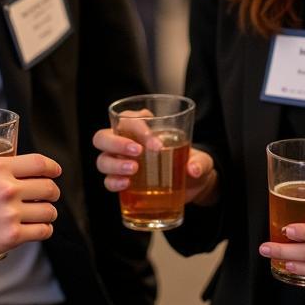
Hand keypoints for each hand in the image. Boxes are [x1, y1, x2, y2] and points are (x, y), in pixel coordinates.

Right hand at [0, 154, 60, 268]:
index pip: (39, 163)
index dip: (53, 167)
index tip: (56, 172)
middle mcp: (7, 187)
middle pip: (48, 187)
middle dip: (53, 193)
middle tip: (49, 197)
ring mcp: (11, 212)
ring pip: (49, 211)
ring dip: (49, 214)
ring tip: (44, 216)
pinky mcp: (12, 236)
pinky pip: (42, 231)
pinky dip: (44, 231)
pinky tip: (39, 230)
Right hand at [92, 123, 218, 206]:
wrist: (193, 185)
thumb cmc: (192, 162)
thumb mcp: (202, 160)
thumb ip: (200, 163)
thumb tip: (192, 169)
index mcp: (143, 126)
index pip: (128, 118)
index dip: (138, 127)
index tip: (156, 143)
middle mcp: (126, 142)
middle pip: (104, 137)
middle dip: (116, 143)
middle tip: (138, 152)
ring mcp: (121, 163)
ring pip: (103, 159)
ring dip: (114, 164)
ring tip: (134, 170)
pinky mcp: (123, 183)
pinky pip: (108, 181)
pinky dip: (114, 183)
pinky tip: (125, 185)